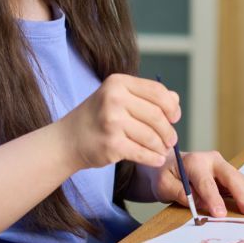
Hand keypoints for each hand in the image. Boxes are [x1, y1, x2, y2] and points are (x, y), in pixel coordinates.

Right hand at [59, 74, 180, 169]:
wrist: (68, 140)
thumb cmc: (98, 118)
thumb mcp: (118, 98)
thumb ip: (146, 96)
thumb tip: (175, 100)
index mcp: (118, 83)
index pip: (157, 91)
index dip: (171, 106)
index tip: (175, 117)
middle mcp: (114, 99)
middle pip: (157, 115)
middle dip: (168, 131)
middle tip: (171, 140)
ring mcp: (112, 122)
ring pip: (151, 136)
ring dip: (161, 147)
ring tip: (162, 150)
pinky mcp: (111, 144)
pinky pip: (142, 153)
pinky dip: (153, 158)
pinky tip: (156, 159)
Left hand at [154, 151, 243, 216]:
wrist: (168, 165)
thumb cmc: (165, 175)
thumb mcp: (164, 184)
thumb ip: (179, 192)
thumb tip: (198, 203)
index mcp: (194, 162)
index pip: (206, 183)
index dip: (214, 199)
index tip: (220, 215)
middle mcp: (211, 160)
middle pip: (230, 177)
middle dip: (241, 194)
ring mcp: (221, 166)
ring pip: (239, 179)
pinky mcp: (226, 174)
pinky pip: (241, 182)